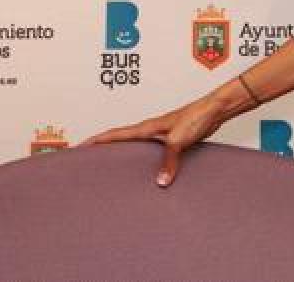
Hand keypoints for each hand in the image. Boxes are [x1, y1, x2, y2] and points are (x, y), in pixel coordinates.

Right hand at [76, 95, 227, 186]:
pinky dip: (145, 162)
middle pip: (120, 141)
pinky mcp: (172, 141)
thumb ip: (168, 161)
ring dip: (124, 157)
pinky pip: (152, 153)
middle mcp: (150, 131)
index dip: (95, 141)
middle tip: (88, 164)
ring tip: (111, 172)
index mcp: (146, 128)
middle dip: (104, 150)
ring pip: (135, 148)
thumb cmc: (197, 116)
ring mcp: (160, 136)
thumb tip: (159, 182)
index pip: (114, 134)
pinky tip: (147, 173)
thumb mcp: (179, 140)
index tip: (77, 148)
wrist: (216, 110)